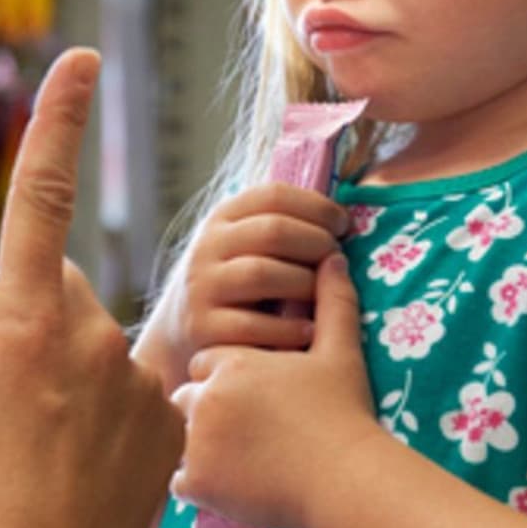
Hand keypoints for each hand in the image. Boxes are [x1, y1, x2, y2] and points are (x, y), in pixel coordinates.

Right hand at [0, 48, 182, 527]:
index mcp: (20, 316)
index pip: (42, 194)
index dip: (59, 121)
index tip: (81, 59)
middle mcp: (87, 329)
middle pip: (56, 295)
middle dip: (32, 329)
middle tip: (5, 408)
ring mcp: (136, 372)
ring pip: (93, 350)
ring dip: (69, 383)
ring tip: (43, 457)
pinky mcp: (171, 413)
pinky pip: (130, 394)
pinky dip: (108, 422)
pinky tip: (85, 473)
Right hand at [135, 182, 348, 391]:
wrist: (183, 333)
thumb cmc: (238, 285)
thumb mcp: (247, 246)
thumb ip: (282, 227)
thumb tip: (343, 218)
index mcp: (223, 217)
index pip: (274, 195)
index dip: (317, 207)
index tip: (343, 225)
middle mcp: (207, 247)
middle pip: (273, 231)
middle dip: (317, 243)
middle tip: (338, 259)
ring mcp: (201, 287)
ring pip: (262, 273)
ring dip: (305, 284)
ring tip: (324, 295)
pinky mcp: (202, 328)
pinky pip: (252, 325)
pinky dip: (288, 328)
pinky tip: (309, 331)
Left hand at [170, 255, 381, 527]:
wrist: (344, 476)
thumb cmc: (344, 412)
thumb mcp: (340, 351)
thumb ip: (332, 301)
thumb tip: (333, 257)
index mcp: (232, 362)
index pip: (207, 363)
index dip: (228, 378)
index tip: (254, 396)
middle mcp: (206, 397)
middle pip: (187, 398)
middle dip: (208, 411)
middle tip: (245, 431)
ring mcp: (196, 441)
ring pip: (179, 438)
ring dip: (200, 446)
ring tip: (238, 458)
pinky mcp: (197, 482)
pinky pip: (179, 481)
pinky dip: (200, 483)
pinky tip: (231, 483)